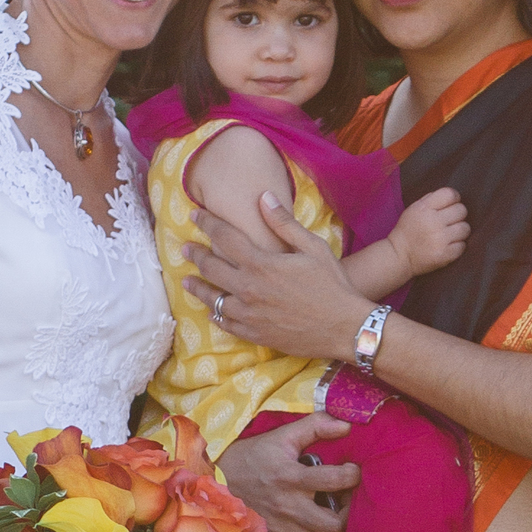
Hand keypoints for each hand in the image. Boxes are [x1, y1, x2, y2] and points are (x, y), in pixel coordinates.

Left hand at [189, 191, 361, 364]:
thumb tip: (263, 197)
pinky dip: (216, 315)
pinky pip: (226, 324)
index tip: (195, 215)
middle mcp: (248, 289)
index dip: (207, 223)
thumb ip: (284, 223)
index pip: (224, 237)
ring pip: (212, 299)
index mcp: (261, 264)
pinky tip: (212, 312)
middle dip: (195, 255)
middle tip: (185, 248)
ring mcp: (249, 315)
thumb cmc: (333, 285)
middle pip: (210, 268)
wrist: (345, 328)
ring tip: (187, 281)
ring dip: (197, 287)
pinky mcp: (255, 334)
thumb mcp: (313, 247)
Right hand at [217, 414, 358, 531]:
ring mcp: (282, 528)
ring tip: (335, 515)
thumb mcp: (281, 436)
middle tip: (347, 500)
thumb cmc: (252, 457)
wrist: (215, 484)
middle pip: (334, 526)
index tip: (352, 471)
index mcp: (291, 477)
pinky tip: (318, 527)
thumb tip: (346, 425)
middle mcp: (288, 507)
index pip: (335, 481)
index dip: (353, 476)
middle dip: (348, 514)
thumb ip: (315, 426)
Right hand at [395, 187, 469, 276]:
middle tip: (449, 221)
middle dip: (457, 215)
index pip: (450, 194)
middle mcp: (434, 222)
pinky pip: (463, 245)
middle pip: (461, 210)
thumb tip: (452, 197)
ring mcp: (440, 239)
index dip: (454, 198)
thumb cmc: (407, 231)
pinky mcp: (445, 254)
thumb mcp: (414, 209)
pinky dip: (457, 246)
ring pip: (465, 228)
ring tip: (450, 234)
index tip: (451, 205)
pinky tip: (448, 245)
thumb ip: (431, 200)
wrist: (399, 256)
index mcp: (424, 208)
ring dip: (460, 231)